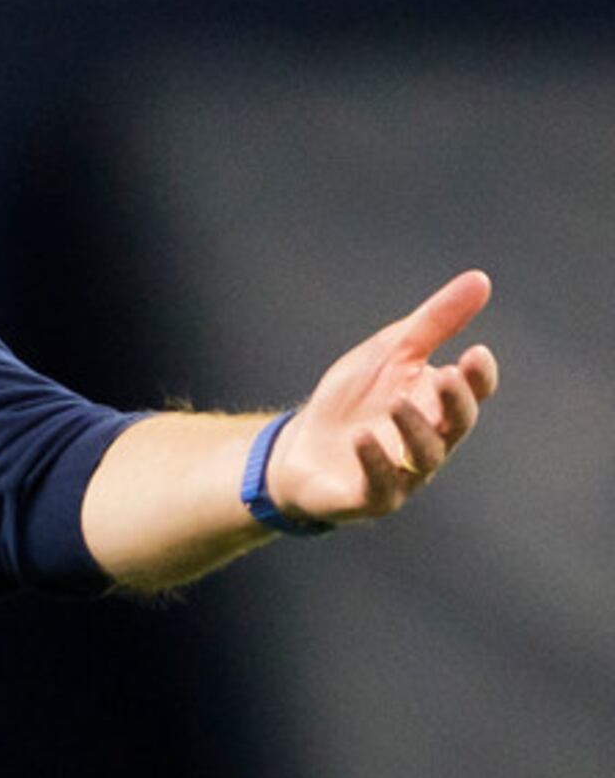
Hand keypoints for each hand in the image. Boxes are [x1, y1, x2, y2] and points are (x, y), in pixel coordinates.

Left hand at [268, 269, 500, 526]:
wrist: (297, 449)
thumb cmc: (351, 401)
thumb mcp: (388, 354)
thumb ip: (433, 323)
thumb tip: (480, 279)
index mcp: (438, 405)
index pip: (473, 393)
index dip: (480, 377)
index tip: (476, 353)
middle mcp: (430, 442)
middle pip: (457, 424)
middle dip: (456, 402)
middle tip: (448, 375)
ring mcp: (404, 474)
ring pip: (424, 457)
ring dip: (414, 429)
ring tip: (396, 402)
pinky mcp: (369, 498)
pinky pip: (381, 487)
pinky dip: (375, 462)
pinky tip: (362, 438)